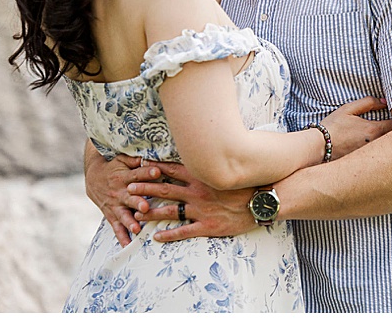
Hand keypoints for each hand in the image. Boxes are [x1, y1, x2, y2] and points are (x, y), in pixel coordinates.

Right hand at [82, 154, 161, 246]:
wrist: (93, 178)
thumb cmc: (114, 167)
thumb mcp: (122, 160)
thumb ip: (137, 161)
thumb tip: (154, 158)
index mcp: (123, 176)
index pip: (137, 174)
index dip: (147, 172)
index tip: (157, 171)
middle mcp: (119, 192)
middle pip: (130, 197)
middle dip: (137, 202)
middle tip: (145, 206)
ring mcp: (115, 205)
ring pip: (122, 215)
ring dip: (129, 222)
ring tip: (136, 229)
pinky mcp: (111, 215)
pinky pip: (116, 228)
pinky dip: (122, 238)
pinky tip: (129, 246)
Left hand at [125, 161, 258, 241]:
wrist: (263, 199)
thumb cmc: (246, 183)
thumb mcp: (225, 169)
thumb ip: (209, 164)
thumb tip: (199, 153)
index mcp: (200, 176)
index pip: (171, 170)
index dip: (153, 169)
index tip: (138, 166)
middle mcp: (197, 191)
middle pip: (164, 189)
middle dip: (144, 189)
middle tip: (127, 188)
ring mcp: (201, 209)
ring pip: (169, 211)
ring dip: (151, 212)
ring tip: (135, 214)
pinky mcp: (208, 225)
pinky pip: (184, 231)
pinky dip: (169, 235)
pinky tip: (156, 237)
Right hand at [319, 96, 391, 159]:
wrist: (319, 147)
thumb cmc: (333, 127)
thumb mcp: (347, 109)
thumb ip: (368, 102)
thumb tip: (384, 101)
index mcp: (374, 129)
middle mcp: (376, 143)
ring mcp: (372, 153)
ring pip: (390, 146)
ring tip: (391, 133)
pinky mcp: (367, 161)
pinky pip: (381, 154)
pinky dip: (383, 149)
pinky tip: (379, 146)